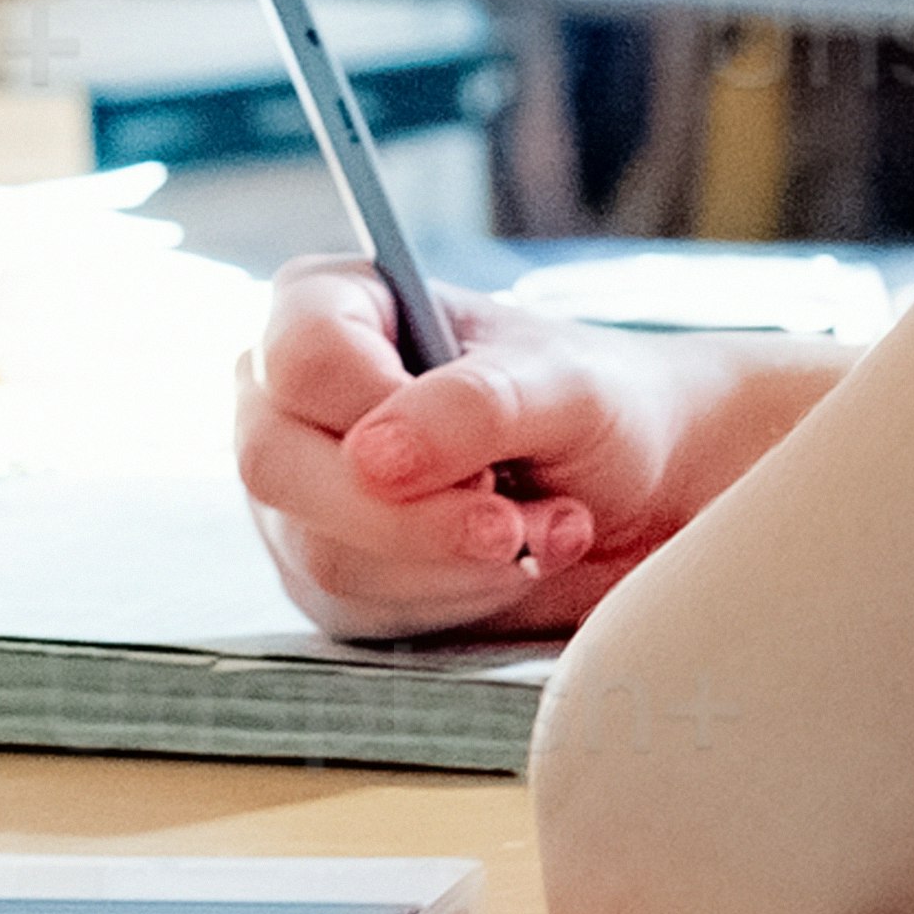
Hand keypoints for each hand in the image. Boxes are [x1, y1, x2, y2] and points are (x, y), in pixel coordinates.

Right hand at [236, 268, 696, 645]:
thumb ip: (474, 405)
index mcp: (331, 304)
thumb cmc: (597, 405)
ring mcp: (299, 492)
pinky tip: (513, 563)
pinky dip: (454, 596)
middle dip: (415, 515)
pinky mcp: (325, 573)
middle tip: (516, 524)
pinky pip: (357, 608)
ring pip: (324, 553)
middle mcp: (291, 397)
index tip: (480, 455)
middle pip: (278, 465)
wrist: (635, 491)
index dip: (380, 410)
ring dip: (456, 559)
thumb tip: (373, 459)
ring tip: (548, 528)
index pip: (302, 359)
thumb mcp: (564, 386)